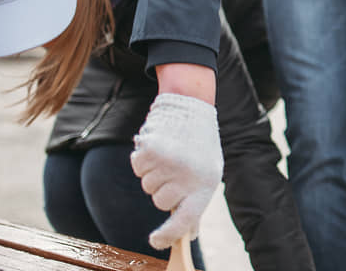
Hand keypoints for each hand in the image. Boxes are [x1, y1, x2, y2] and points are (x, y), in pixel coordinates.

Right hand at [130, 93, 223, 248]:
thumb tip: (189, 233)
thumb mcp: (208, 172)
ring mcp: (169, 164)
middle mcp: (188, 176)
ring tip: (169, 153)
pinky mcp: (152, 150)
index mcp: (206, 184)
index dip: (169, 235)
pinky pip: (137, 167)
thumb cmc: (200, 143)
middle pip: (160, 202)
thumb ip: (195, 201)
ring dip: (153, 172)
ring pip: (147, 185)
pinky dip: (142, 159)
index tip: (156, 241)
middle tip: (175, 168)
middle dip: (162, 189)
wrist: (191, 105)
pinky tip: (157, 146)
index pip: (185, 220)